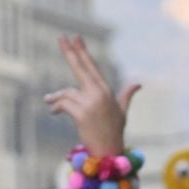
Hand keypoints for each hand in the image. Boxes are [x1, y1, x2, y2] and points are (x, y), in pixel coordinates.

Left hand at [44, 36, 140, 156]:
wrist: (109, 151)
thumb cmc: (113, 132)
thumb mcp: (121, 111)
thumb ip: (126, 95)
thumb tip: (138, 84)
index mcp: (105, 90)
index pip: (91, 66)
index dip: (82, 51)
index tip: (75, 37)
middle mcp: (99, 93)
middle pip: (80, 68)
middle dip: (70, 52)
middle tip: (61, 37)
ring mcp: (91, 103)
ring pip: (66, 92)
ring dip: (55, 98)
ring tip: (49, 102)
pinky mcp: (82, 113)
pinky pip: (62, 104)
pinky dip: (55, 107)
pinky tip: (53, 111)